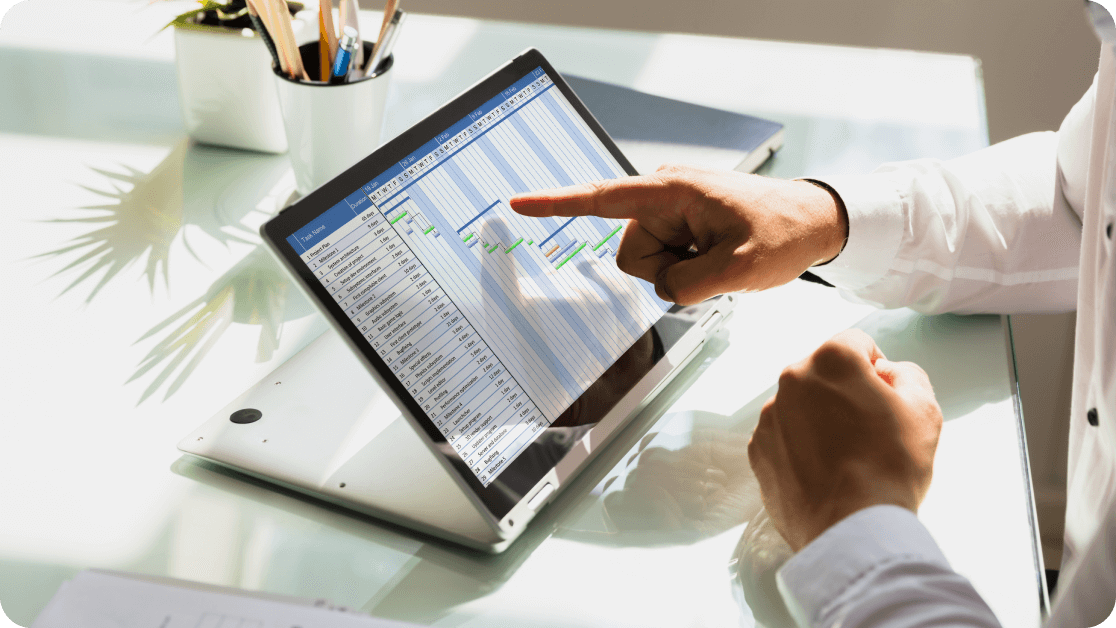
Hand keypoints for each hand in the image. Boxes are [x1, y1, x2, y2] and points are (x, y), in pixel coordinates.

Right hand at [508, 164, 846, 304]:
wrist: (814, 222)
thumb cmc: (782, 231)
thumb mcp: (741, 268)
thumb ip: (688, 286)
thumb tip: (662, 290)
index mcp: (671, 191)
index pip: (601, 199)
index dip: (555, 205)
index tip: (517, 204)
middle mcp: (663, 196)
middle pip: (631, 255)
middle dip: (667, 271)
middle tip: (713, 263)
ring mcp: (671, 212)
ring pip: (647, 265)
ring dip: (681, 272)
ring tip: (719, 258)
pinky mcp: (679, 225)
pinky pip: (664, 262)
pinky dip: (688, 269)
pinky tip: (716, 258)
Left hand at [747, 329, 942, 550]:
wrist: (850, 528)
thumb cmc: (889, 469)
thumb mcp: (923, 410)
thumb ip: (907, 375)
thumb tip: (887, 374)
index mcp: (831, 360)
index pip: (856, 344)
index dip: (876, 369)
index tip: (883, 395)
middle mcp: (792, 380)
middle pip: (824, 374)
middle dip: (845, 393)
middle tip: (868, 430)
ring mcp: (770, 416)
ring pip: (801, 405)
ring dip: (820, 419)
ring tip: (847, 457)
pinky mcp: (758, 449)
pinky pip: (783, 435)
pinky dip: (800, 446)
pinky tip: (824, 471)